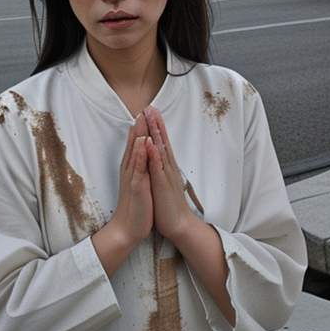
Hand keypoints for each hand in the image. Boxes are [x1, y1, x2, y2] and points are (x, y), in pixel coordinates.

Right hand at [110, 113, 153, 249]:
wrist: (127, 228)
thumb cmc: (136, 205)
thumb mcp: (139, 182)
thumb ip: (139, 168)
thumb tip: (143, 155)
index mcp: (132, 168)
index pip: (136, 144)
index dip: (140, 128)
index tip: (144, 111)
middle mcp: (130, 169)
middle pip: (134, 143)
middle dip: (138, 125)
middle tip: (142, 107)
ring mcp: (132, 176)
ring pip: (135, 151)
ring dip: (138, 134)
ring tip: (141, 118)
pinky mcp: (136, 185)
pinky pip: (138, 167)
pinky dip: (141, 154)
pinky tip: (143, 143)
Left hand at [144, 106, 195, 243]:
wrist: (179, 225)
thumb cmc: (168, 205)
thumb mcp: (163, 182)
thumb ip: (161, 169)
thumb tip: (159, 158)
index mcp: (165, 167)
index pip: (160, 142)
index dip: (156, 127)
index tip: (150, 111)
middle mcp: (167, 167)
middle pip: (161, 141)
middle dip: (156, 123)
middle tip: (151, 106)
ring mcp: (165, 174)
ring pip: (160, 148)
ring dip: (156, 131)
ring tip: (151, 116)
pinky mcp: (162, 184)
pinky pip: (157, 166)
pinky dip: (154, 152)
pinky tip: (150, 141)